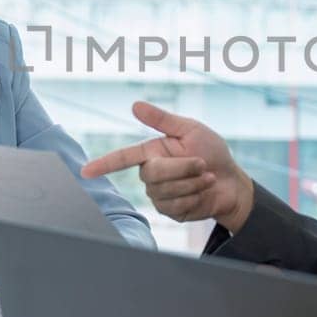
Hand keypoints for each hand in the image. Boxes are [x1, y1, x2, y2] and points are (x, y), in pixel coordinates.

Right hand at [81, 101, 255, 232]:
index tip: (85, 172)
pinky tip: (204, 193)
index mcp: (152, 152)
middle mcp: (151, 174)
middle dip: (183, 168)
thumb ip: (163, 119)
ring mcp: (159, 195)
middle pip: (153, 173)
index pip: (122, 158)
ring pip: (166, 191)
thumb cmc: (212, 152)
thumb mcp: (190, 130)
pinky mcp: (170, 211)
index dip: (103, 164)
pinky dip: (196, 197)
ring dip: (194, 183)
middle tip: (204, 164)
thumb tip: (134, 105)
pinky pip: (176, 206)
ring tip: (208, 178)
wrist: (231, 182)